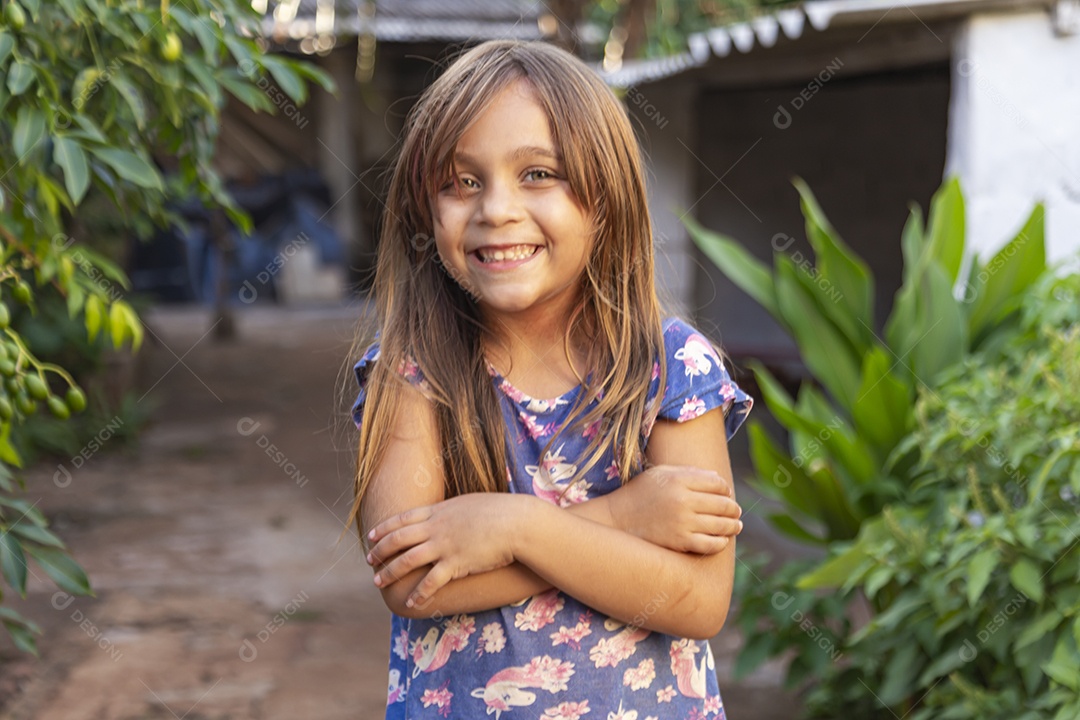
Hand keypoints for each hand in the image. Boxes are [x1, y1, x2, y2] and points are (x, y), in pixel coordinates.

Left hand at [365, 493, 524, 607]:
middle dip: (380, 551)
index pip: (402, 519)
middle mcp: (436, 527)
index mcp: (438, 511)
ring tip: (379, 582)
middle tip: (369, 561)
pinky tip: (411, 603)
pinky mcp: (456, 563)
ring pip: (407, 560)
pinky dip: (418, 593)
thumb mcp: (469, 504)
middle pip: (398, 539)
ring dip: (390, 572)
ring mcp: (444, 545)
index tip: (371, 536)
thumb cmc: (499, 511)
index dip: (384, 528)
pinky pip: (431, 581)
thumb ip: (452, 511)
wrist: (516, 522)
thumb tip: (446, 513)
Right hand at [608, 464, 741, 554]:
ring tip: (736, 526)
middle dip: (733, 508)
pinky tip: (722, 540)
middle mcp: (683, 500)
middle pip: (723, 504)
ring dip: (733, 525)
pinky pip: (710, 544)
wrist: (618, 519)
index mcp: (679, 479)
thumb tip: (717, 478)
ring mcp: (682, 522)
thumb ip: (688, 472)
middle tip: (737, 511)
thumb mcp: (660, 473)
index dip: (725, 488)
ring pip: (721, 525)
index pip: (717, 483)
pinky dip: (721, 543)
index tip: (726, 493)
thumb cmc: (640, 493)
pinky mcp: (680, 542)